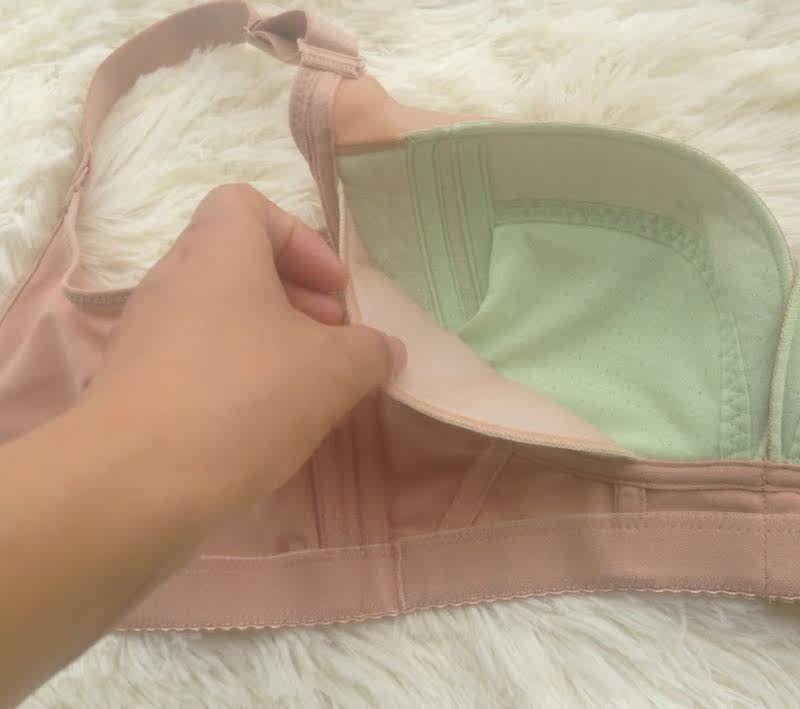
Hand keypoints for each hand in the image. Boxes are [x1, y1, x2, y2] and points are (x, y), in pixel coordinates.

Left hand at [84, 183, 405, 504]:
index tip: (333, 291)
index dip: (300, 239)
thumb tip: (385, 351)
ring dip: (269, 340)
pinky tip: (265, 422)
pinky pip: (197, 359)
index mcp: (217, 254)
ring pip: (219, 316)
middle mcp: (173, 281)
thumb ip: (370, 352)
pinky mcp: (137, 384)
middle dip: (296, 298)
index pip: (247, 205)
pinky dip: (236, 375)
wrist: (134, 483)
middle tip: (332, 341)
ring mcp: (147, 334)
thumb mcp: (332, 372)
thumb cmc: (243, 399)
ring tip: (306, 387)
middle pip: (238, 264)